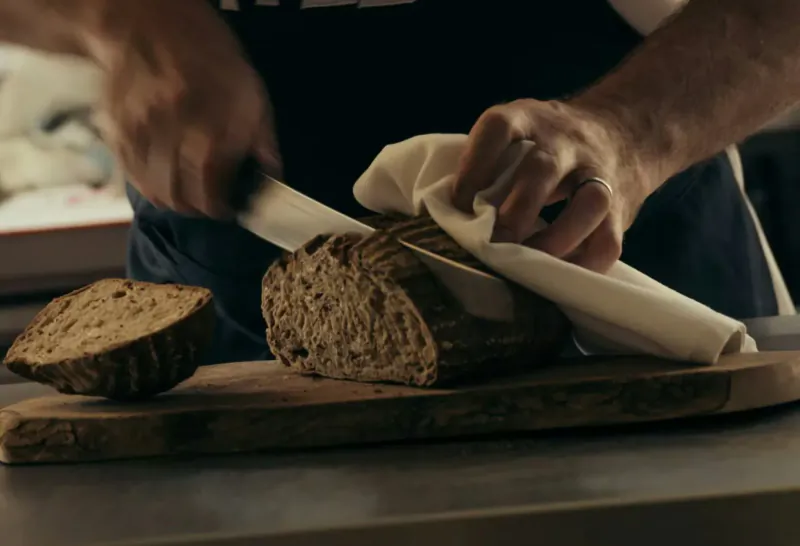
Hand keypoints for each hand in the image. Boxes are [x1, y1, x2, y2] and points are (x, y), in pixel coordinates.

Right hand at [92, 0, 279, 217]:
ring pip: (155, 190)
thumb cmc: (209, 56)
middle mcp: (172, 135)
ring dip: (174, 202)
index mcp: (210, 126)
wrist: (147, 22)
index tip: (228, 208)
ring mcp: (139, 134)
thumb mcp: (251, 90)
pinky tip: (164, 181)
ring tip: (189, 196)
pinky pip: (132, 175)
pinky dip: (150, 186)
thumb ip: (261, 139)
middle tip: (210, 204)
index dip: (220, 206)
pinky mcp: (116, 131)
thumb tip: (271, 177)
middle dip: (199, 208)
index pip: (211, 189)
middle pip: (181, 196)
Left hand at [451, 99, 659, 271]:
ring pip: (588, 203)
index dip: (475, 164)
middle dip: (515, 210)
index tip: (458, 201)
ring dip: (554, 239)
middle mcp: (566, 142)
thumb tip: (447, 216)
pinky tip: (558, 277)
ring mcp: (599, 172)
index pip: (500, 129)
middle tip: (492, 243)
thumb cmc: (549, 144)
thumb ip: (489, 163)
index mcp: (529, 119)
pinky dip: (583, 264)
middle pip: (543, 169)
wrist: (625, 131)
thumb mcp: (520, 132)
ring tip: (528, 266)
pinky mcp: (622, 207)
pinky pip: (609, 240)